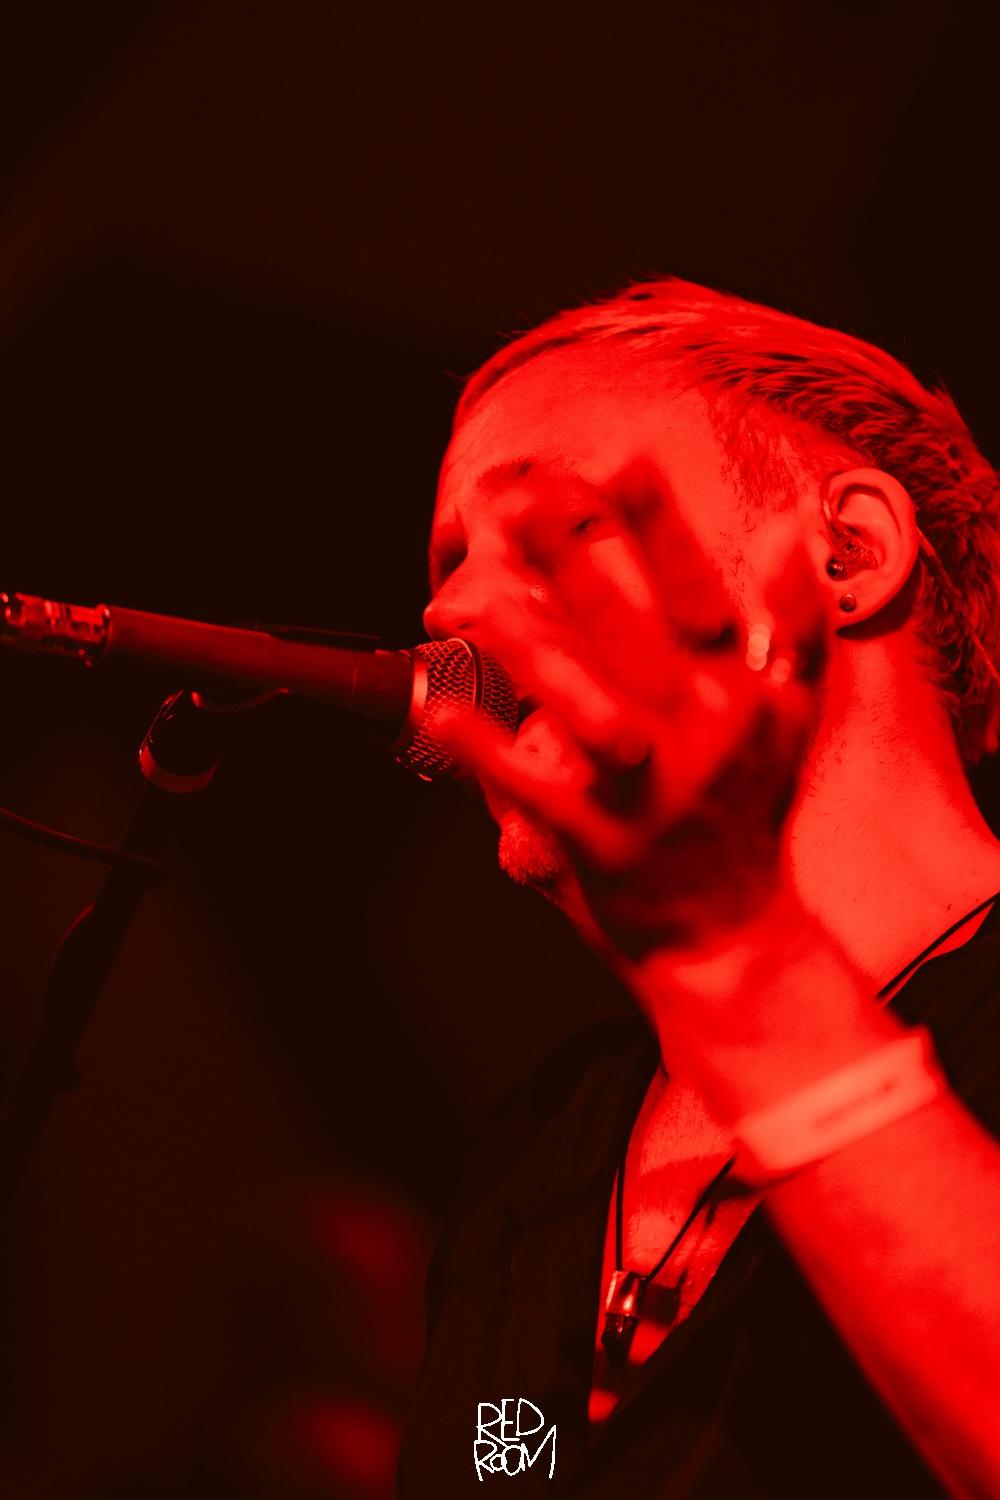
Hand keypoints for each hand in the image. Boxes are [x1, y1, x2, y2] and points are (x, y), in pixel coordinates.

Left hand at [431, 466, 825, 966]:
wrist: (729, 934)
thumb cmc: (746, 812)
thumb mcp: (792, 717)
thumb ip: (798, 623)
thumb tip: (790, 526)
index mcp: (736, 694)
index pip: (698, 594)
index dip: (660, 528)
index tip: (621, 460)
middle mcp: (694, 734)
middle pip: (628, 632)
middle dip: (574, 561)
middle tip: (522, 500)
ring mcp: (645, 789)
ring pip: (578, 701)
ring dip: (521, 644)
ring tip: (465, 597)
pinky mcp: (597, 840)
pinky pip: (533, 784)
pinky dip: (485, 745)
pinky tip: (438, 705)